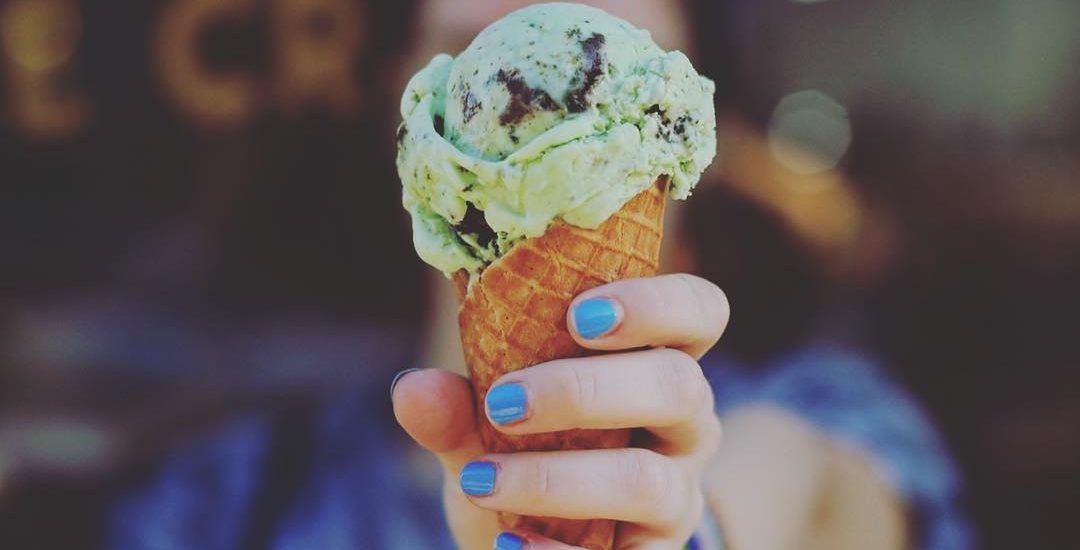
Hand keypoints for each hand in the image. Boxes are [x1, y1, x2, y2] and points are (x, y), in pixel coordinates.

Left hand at [393, 274, 728, 548]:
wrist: (541, 539)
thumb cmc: (531, 453)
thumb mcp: (489, 425)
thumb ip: (457, 406)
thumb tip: (413, 388)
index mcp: (656, 360)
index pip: (698, 311)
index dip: (655, 303)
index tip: (579, 313)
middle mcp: (683, 423)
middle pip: (678, 386)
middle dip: (585, 390)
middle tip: (503, 403)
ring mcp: (677, 494)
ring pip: (647, 479)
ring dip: (557, 479)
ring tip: (481, 482)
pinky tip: (508, 547)